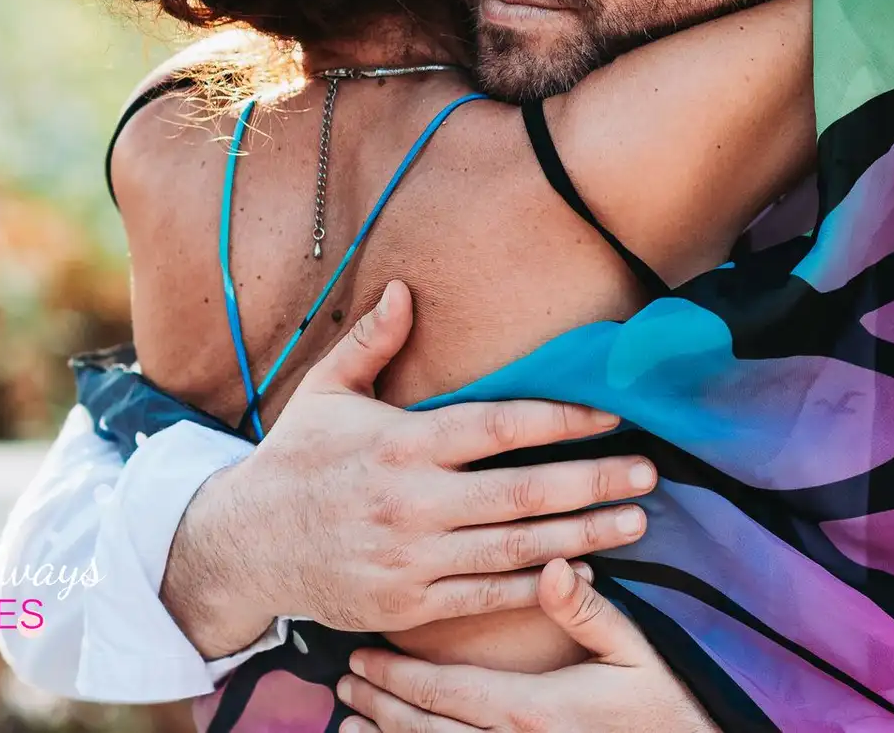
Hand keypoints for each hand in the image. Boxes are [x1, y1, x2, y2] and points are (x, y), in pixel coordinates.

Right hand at [160, 282, 657, 656]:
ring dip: (585, 535)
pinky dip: (539, 586)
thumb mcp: (325, 393)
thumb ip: (372, 343)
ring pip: (516, 548)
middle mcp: (412, 502)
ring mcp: (413, 559)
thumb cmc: (295, 463)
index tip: (613, 416)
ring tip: (636, 522)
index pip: (498, 427)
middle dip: (594, 482)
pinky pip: (488, 596)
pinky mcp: (409, 604)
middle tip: (650, 474)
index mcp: (402, 444)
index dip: (561, 421)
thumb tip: (406, 289)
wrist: (242, 548)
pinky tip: (583, 571)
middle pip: (523, 492)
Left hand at [337, 559, 717, 732]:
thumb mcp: (633, 649)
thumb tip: (557, 565)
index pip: (447, 694)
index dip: (399, 678)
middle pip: (428, 730)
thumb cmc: (662, 699)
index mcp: (534, 710)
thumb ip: (588, 612)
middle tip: (346, 678)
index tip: (364, 655)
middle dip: (382, 704)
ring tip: (352, 719)